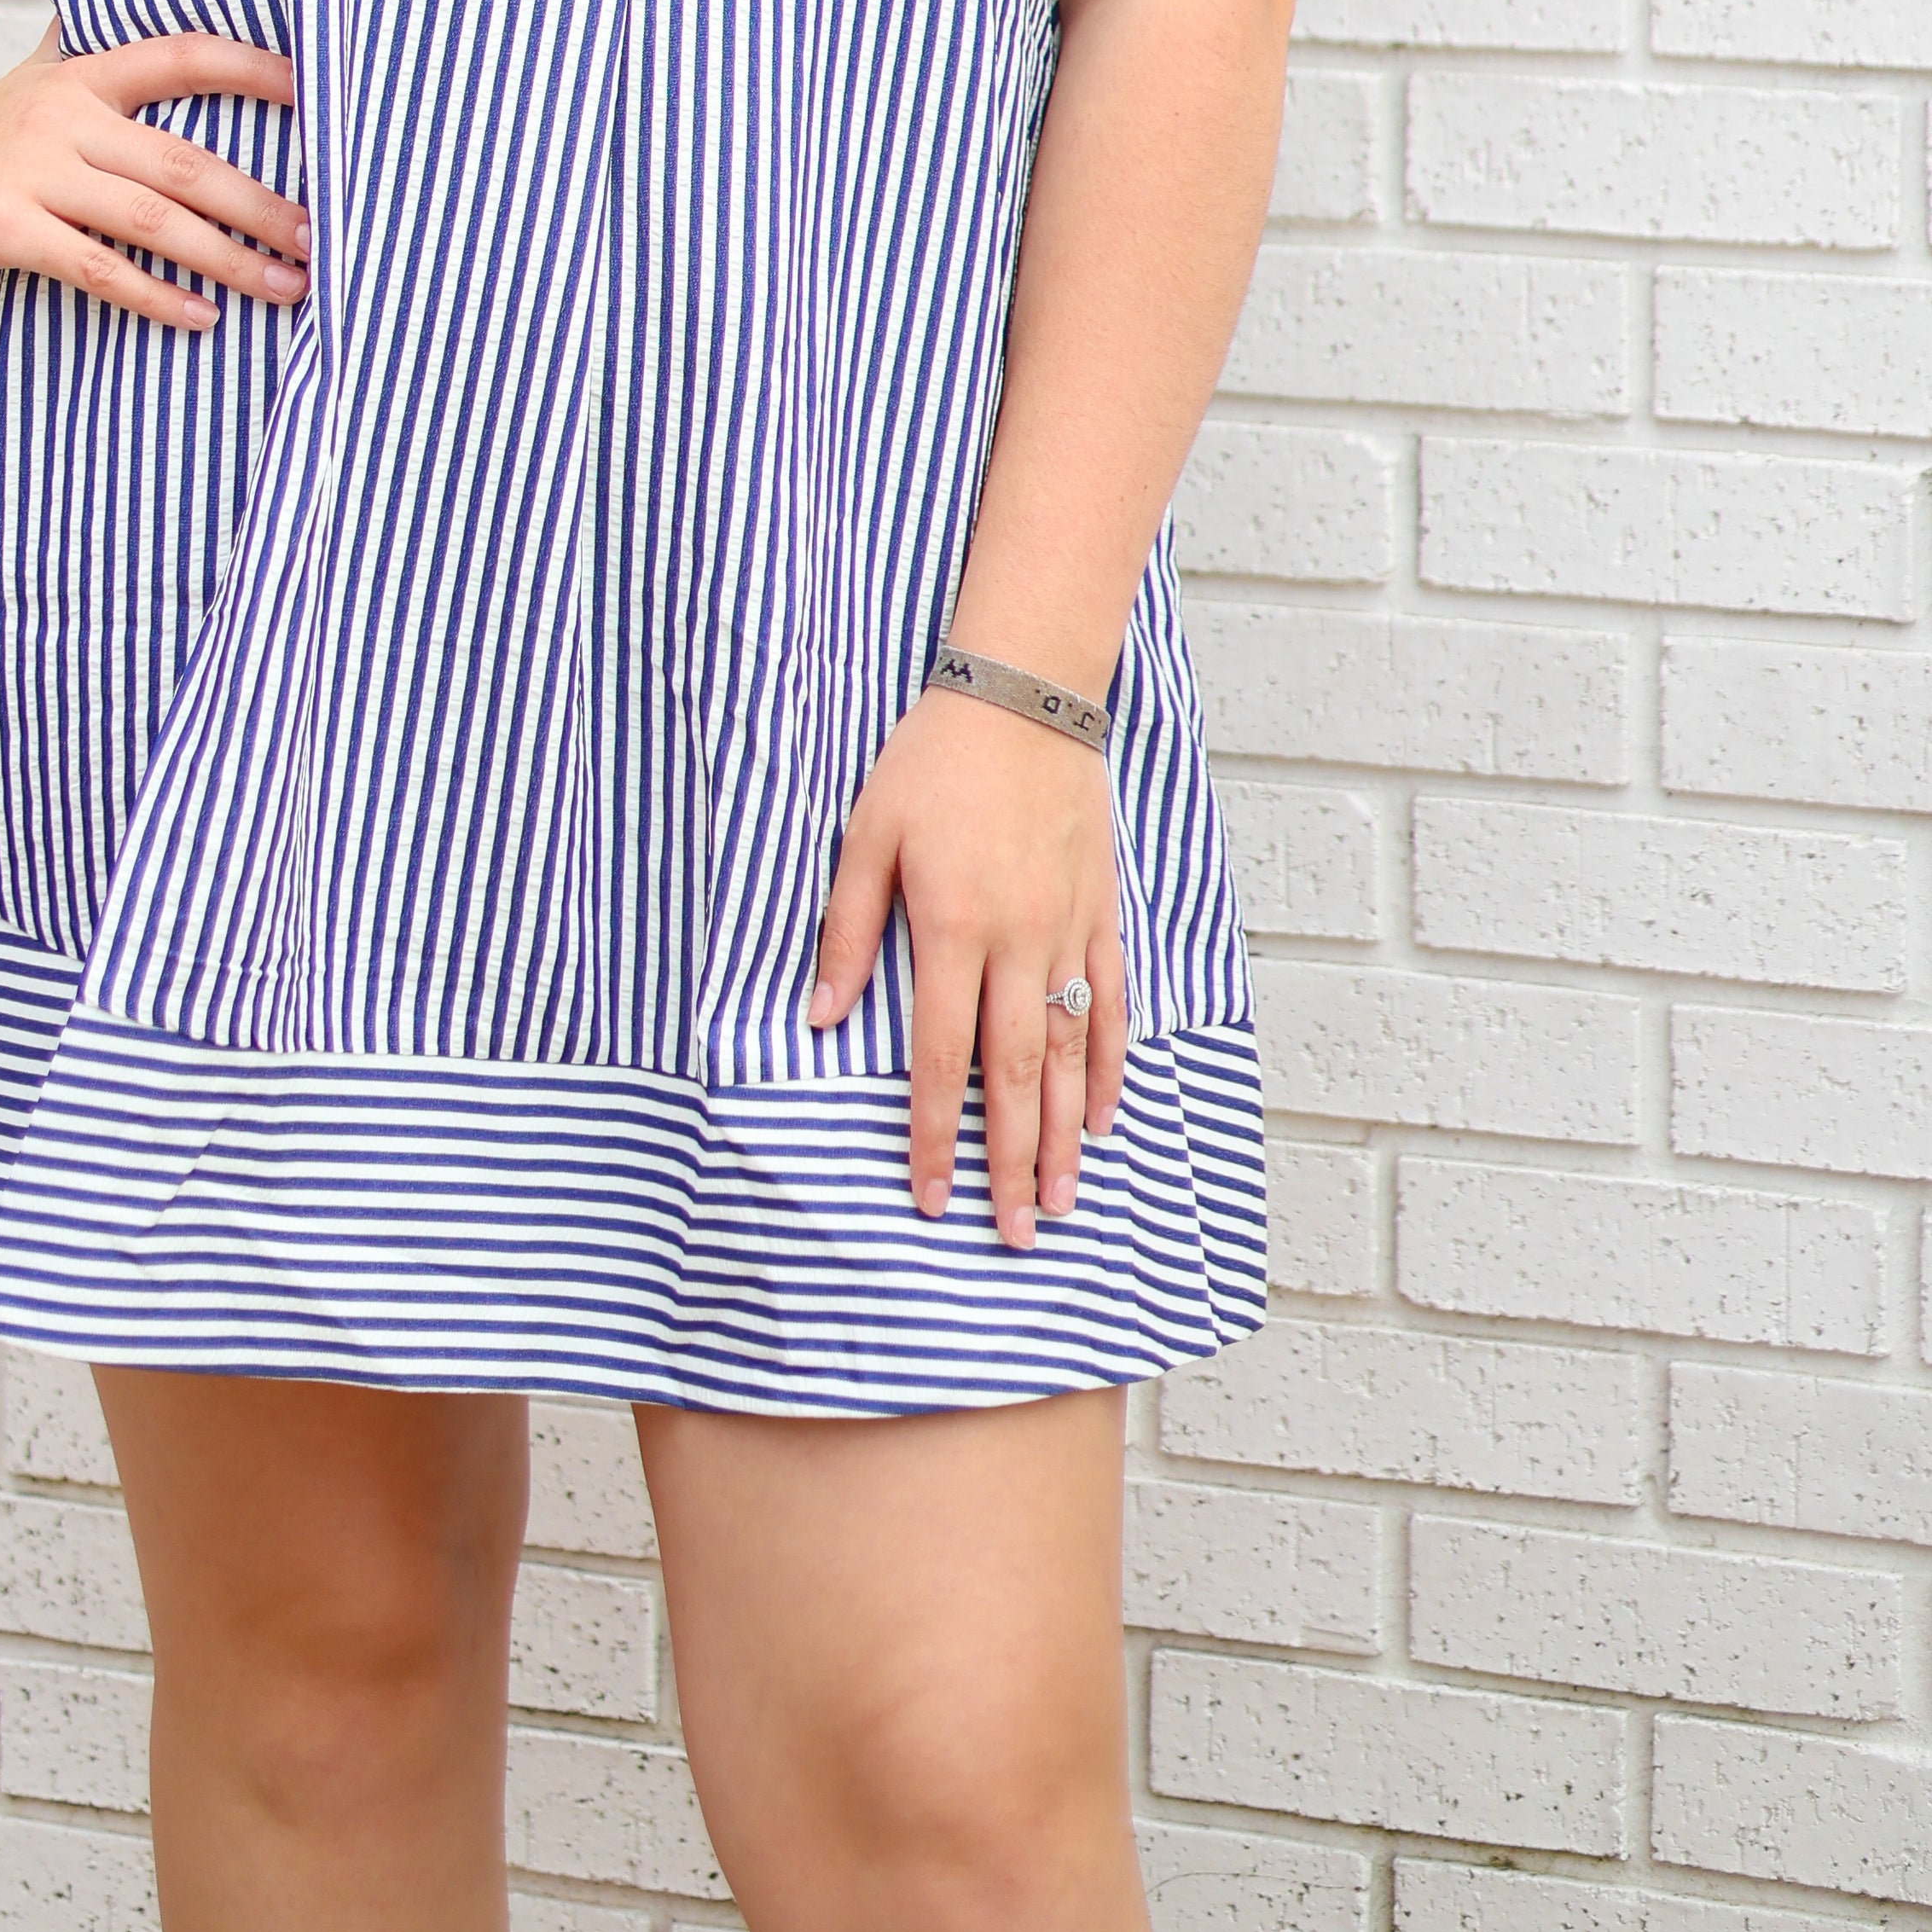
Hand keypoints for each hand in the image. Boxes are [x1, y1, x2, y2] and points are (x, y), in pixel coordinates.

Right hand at [0, 24, 306, 332]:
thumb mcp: (35, 81)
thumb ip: (90, 51)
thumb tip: (152, 4)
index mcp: (81, 75)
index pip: (181, 56)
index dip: (251, 68)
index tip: (314, 94)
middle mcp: (63, 115)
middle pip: (186, 161)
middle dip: (261, 204)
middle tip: (319, 237)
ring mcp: (32, 171)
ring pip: (153, 218)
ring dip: (228, 257)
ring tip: (284, 286)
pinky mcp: (3, 227)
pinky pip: (96, 266)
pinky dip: (155, 295)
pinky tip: (200, 316)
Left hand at [806, 686, 1124, 1247]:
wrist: (1023, 695)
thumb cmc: (931, 761)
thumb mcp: (866, 834)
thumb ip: (846, 931)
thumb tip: (820, 1017)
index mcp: (950, 926)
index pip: (943, 1056)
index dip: (935, 1133)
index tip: (930, 1197)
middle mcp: (1017, 939)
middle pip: (1015, 1073)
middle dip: (1010, 1161)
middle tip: (1015, 1236)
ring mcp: (1067, 928)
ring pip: (1070, 1050)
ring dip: (1063, 1133)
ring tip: (1060, 1200)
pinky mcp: (1100, 909)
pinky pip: (1111, 1001)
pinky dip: (1109, 1064)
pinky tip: (1101, 1115)